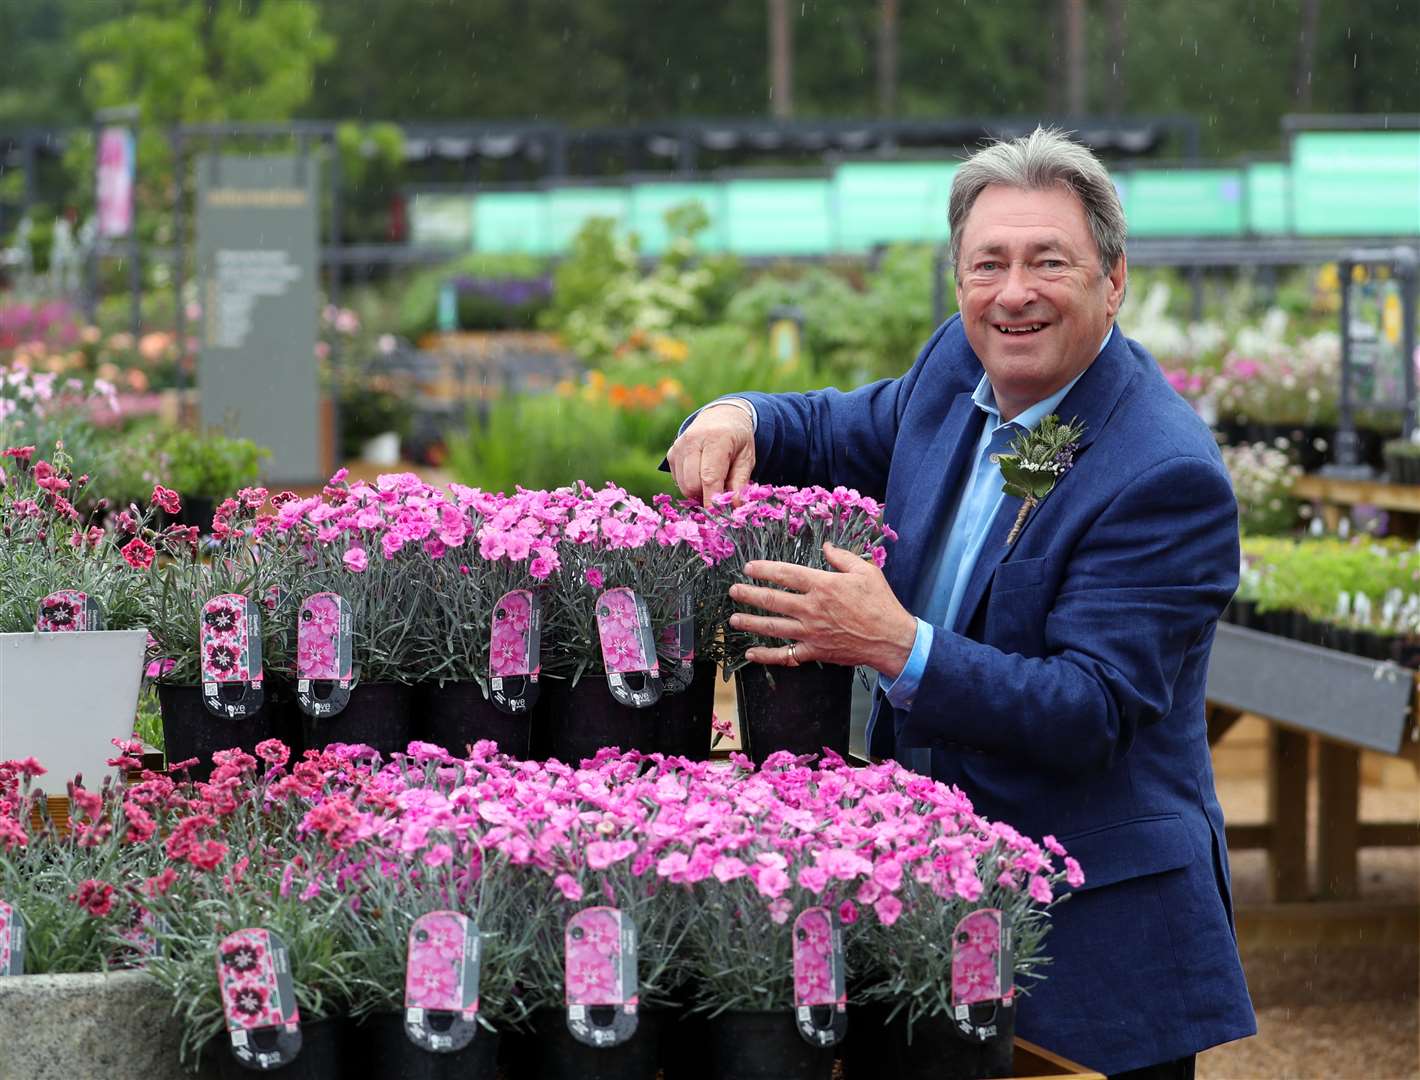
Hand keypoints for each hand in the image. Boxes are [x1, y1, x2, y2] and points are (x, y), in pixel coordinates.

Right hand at [666, 402, 755, 505]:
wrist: (721, 416)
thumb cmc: (737, 440)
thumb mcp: (747, 458)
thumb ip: (740, 483)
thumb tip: (734, 508)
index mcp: (716, 438)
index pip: (709, 476)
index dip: (712, 500)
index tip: (718, 517)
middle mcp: (693, 440)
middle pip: (693, 483)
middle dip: (705, 497)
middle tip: (721, 498)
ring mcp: (679, 446)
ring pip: (684, 485)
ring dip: (698, 493)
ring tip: (713, 485)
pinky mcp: (671, 453)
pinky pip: (678, 480)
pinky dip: (690, 485)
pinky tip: (701, 475)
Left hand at [728, 542, 917, 674]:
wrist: (891, 639)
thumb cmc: (881, 603)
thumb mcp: (866, 571)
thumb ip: (842, 557)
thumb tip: (826, 546)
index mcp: (822, 585)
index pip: (785, 574)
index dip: (764, 569)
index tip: (749, 567)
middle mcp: (811, 608)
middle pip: (772, 600)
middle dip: (749, 595)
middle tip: (733, 591)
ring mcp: (810, 632)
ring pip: (773, 628)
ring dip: (751, 623)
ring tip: (733, 620)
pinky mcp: (814, 652)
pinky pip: (786, 655)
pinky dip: (766, 656)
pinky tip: (750, 654)